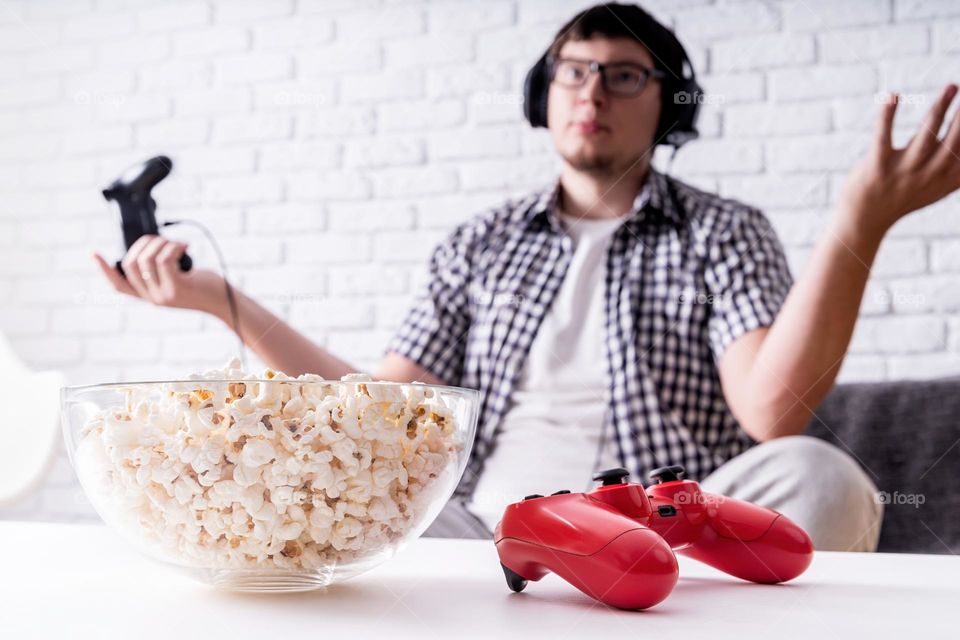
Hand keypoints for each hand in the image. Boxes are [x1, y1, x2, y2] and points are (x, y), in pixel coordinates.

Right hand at [92, 235, 228, 315]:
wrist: (224, 301)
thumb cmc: (203, 285)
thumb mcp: (177, 278)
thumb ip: (160, 270)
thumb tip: (149, 247)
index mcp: (148, 296)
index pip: (118, 286)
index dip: (104, 270)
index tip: (93, 253)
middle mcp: (152, 298)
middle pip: (131, 264)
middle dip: (144, 244)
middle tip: (163, 241)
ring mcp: (163, 294)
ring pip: (148, 258)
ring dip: (162, 243)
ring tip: (177, 244)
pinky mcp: (177, 287)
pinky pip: (165, 259)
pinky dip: (173, 246)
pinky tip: (185, 246)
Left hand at [839, 83, 959, 243]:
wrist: (865, 221)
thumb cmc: (904, 198)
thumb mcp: (939, 186)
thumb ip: (959, 171)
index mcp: (947, 177)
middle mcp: (929, 174)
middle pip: (955, 141)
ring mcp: (903, 171)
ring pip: (926, 136)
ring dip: (941, 109)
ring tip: (952, 87)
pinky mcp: (876, 167)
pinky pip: (883, 138)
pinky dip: (886, 116)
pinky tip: (892, 96)